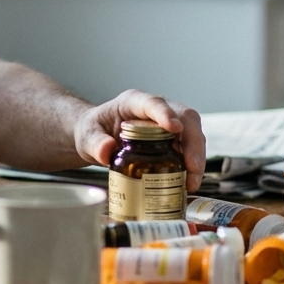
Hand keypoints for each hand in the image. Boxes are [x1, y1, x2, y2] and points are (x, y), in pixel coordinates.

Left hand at [75, 90, 205, 191]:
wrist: (96, 138)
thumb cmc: (93, 131)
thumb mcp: (87, 136)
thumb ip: (95, 143)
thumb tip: (106, 152)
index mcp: (133, 102)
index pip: (153, 103)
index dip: (165, 113)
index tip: (175, 127)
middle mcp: (155, 109)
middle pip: (184, 117)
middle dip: (193, 142)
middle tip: (193, 167)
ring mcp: (166, 123)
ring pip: (192, 132)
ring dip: (196, 157)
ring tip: (192, 181)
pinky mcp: (172, 139)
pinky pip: (189, 147)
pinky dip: (192, 164)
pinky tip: (189, 181)